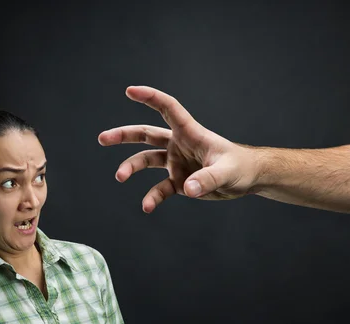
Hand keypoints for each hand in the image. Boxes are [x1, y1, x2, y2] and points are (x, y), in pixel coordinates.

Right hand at [98, 86, 260, 212]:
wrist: (246, 179)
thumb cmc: (240, 167)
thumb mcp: (226, 172)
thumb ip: (207, 179)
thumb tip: (188, 188)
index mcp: (189, 132)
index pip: (167, 109)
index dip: (149, 98)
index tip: (130, 90)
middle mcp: (178, 144)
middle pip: (145, 135)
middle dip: (123, 135)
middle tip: (102, 138)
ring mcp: (176, 162)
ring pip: (146, 160)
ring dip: (131, 166)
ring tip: (119, 176)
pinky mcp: (178, 181)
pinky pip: (159, 188)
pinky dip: (152, 197)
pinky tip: (147, 207)